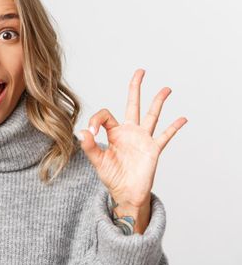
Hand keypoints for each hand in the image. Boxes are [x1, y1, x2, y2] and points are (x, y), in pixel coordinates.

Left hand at [77, 69, 186, 231]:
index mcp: (114, 132)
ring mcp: (143, 139)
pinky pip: (165, 136)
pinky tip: (182, 118)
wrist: (125, 193)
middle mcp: (129, 132)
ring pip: (152, 115)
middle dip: (136, 87)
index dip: (96, 119)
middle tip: (140, 71)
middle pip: (133, 104)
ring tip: (166, 88)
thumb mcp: (97, 161)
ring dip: (158, 101)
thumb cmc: (111, 176)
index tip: (91, 131)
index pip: (106, 115)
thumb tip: (82, 132)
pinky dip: (174, 127)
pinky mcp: (153, 149)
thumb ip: (90, 146)